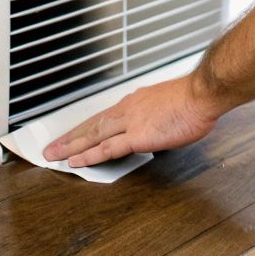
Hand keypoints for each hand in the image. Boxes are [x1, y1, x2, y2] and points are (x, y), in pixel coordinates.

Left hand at [42, 75, 221, 166]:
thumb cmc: (192, 98)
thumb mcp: (168, 103)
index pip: (103, 117)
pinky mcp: (137, 136)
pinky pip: (108, 148)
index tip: (73, 134)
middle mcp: (128, 110)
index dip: (85, 127)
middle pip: (92, 125)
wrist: (201, 94)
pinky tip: (77, 161)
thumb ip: (156, 115)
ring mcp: (130, 122)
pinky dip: (89, 155)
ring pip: (93, 136)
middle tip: (53, 146)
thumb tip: (155, 125)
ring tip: (54, 155)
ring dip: (71, 146)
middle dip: (70, 137)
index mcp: (135, 102)